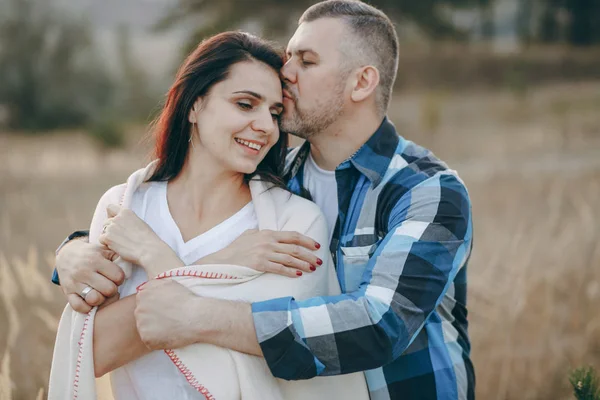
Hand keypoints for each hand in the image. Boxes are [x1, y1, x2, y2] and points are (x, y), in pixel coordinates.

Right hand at [56, 238, 123, 311]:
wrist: (67, 254)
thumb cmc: (92, 253)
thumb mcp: (105, 249)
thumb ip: (119, 256)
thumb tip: (131, 268)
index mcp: (96, 259)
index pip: (118, 276)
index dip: (120, 279)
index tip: (116, 277)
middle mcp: (84, 271)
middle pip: (109, 290)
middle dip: (112, 290)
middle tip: (109, 286)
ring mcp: (74, 283)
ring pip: (94, 299)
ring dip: (101, 299)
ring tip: (100, 293)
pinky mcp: (67, 292)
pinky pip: (79, 307)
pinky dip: (87, 307)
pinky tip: (90, 301)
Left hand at [99, 204, 168, 267]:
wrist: (149, 249)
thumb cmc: (148, 239)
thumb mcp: (139, 223)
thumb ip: (128, 220)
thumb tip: (123, 224)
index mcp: (126, 212)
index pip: (110, 207)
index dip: (111, 215)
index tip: (115, 222)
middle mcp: (117, 218)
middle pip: (106, 222)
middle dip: (110, 229)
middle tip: (119, 237)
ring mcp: (111, 227)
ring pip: (103, 231)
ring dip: (109, 237)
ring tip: (120, 243)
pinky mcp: (107, 238)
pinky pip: (101, 240)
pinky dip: (107, 244)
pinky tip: (117, 247)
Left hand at [134, 279, 201, 349]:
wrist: (196, 317)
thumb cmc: (185, 299)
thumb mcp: (168, 283)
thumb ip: (152, 285)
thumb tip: (144, 288)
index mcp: (143, 295)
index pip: (142, 303)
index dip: (155, 307)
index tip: (165, 309)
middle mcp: (139, 309)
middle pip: (142, 315)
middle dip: (152, 317)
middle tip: (169, 318)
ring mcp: (141, 324)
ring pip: (145, 328)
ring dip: (154, 329)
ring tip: (170, 327)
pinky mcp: (146, 338)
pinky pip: (149, 341)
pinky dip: (158, 340)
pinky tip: (169, 334)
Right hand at [199, 229, 322, 277]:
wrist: (222, 260)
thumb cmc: (235, 249)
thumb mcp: (249, 235)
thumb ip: (262, 234)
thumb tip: (273, 235)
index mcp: (267, 233)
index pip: (292, 235)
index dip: (307, 240)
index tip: (317, 246)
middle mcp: (267, 242)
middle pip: (295, 248)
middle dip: (309, 255)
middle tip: (319, 261)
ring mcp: (264, 253)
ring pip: (290, 259)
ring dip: (303, 264)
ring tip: (313, 269)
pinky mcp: (260, 265)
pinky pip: (279, 268)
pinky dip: (291, 272)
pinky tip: (298, 275)